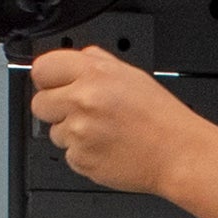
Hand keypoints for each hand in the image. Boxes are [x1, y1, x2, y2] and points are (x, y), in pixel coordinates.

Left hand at [25, 46, 203, 196]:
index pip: (42, 68)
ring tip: (103, 132)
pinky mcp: (81, 159)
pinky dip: (84, 153)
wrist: (178, 154)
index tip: (54, 86)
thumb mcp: (132, 74)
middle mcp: (83, 100)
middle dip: (56, 108)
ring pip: (54, 132)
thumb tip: (77, 58)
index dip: (48, 79)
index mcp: (94, 74)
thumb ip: (98, 63)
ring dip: (72, 133)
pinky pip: (69, 155)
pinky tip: (106, 147)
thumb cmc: (160, 118)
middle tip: (82, 113)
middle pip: (39, 103)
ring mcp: (79, 132)